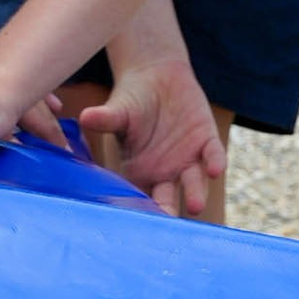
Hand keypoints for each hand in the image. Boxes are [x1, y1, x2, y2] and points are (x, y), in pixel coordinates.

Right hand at [76, 54, 226, 214]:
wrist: (157, 75)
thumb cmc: (131, 99)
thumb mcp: (118, 110)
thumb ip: (105, 119)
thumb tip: (85, 117)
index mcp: (140, 172)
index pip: (140, 197)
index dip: (141, 209)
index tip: (138, 222)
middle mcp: (166, 173)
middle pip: (169, 197)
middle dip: (169, 210)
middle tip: (167, 223)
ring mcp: (188, 160)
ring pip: (194, 182)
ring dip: (195, 193)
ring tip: (195, 206)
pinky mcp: (207, 141)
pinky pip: (212, 154)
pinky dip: (213, 162)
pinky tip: (212, 169)